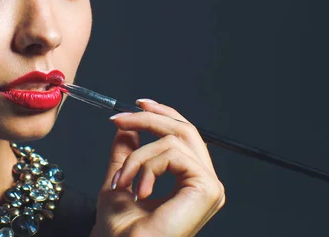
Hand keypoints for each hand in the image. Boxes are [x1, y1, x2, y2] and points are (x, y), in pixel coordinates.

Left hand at [90, 99, 224, 236]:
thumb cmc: (120, 229)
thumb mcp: (121, 178)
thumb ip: (127, 152)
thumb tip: (128, 127)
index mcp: (189, 181)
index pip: (184, 136)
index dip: (163, 114)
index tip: (136, 104)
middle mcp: (204, 182)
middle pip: (184, 130)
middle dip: (149, 119)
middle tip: (119, 120)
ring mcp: (209, 186)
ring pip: (173, 141)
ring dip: (137, 157)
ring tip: (121, 181)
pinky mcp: (207, 188)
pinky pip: (173, 154)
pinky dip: (146, 166)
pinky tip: (138, 190)